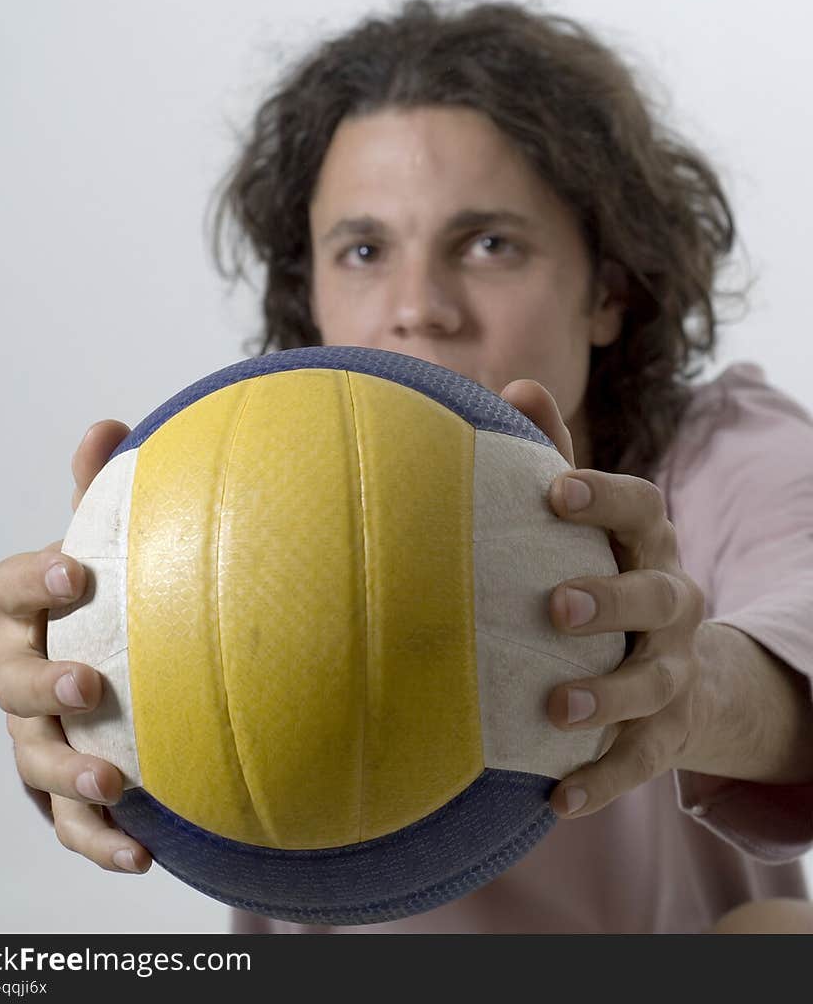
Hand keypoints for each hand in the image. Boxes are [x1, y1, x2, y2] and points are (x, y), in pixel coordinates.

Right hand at [0, 420, 152, 873]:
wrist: (121, 680)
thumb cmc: (113, 603)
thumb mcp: (111, 548)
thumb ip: (102, 495)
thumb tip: (109, 425)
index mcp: (28, 609)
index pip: (7, 587)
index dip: (33, 580)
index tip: (77, 572)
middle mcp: (18, 674)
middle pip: (4, 679)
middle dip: (40, 684)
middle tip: (88, 687)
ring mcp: (34, 738)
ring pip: (31, 760)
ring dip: (69, 776)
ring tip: (118, 784)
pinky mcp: (60, 796)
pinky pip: (68, 828)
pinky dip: (99, 843)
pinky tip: (145, 854)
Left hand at [501, 379, 705, 817]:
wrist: (673, 662)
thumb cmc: (604, 565)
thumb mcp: (584, 514)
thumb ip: (552, 455)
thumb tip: (515, 386)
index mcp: (648, 542)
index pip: (640, 508)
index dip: (602, 497)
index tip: (553, 490)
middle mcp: (671, 603)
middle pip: (657, 598)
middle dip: (611, 601)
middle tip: (555, 606)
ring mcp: (673, 672)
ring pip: (652, 686)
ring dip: (605, 697)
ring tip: (554, 709)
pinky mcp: (665, 734)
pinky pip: (641, 761)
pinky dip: (601, 781)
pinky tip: (554, 800)